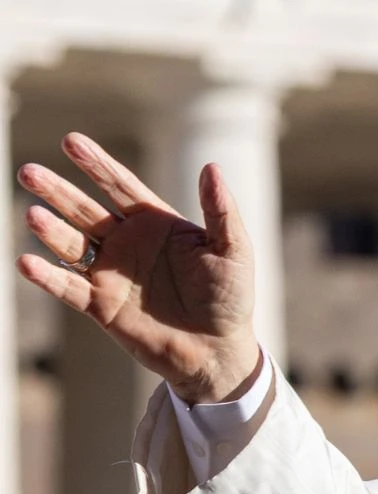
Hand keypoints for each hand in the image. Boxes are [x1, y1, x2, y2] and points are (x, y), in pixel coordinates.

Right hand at [14, 133, 260, 402]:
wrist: (218, 351)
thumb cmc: (231, 298)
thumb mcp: (233, 251)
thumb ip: (220, 211)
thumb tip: (211, 167)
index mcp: (155, 223)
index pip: (119, 186)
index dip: (96, 164)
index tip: (71, 141)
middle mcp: (126, 243)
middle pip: (84, 209)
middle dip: (57, 191)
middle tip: (29, 172)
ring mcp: (110, 273)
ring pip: (71, 244)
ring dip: (51, 230)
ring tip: (33, 215)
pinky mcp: (101, 306)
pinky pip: (68, 288)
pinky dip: (47, 276)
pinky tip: (27, 262)